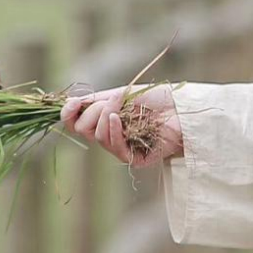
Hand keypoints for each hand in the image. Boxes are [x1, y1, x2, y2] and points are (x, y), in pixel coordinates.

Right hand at [60, 84, 182, 167]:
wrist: (185, 107)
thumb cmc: (157, 99)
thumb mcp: (119, 94)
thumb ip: (94, 100)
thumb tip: (66, 104)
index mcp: (104, 121)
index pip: (75, 122)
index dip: (68, 113)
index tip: (72, 104)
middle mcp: (110, 136)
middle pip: (81, 129)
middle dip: (92, 111)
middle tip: (112, 101)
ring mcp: (122, 148)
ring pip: (97, 136)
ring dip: (105, 116)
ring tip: (120, 105)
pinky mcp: (135, 158)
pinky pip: (114, 147)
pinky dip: (113, 131)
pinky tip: (118, 119)